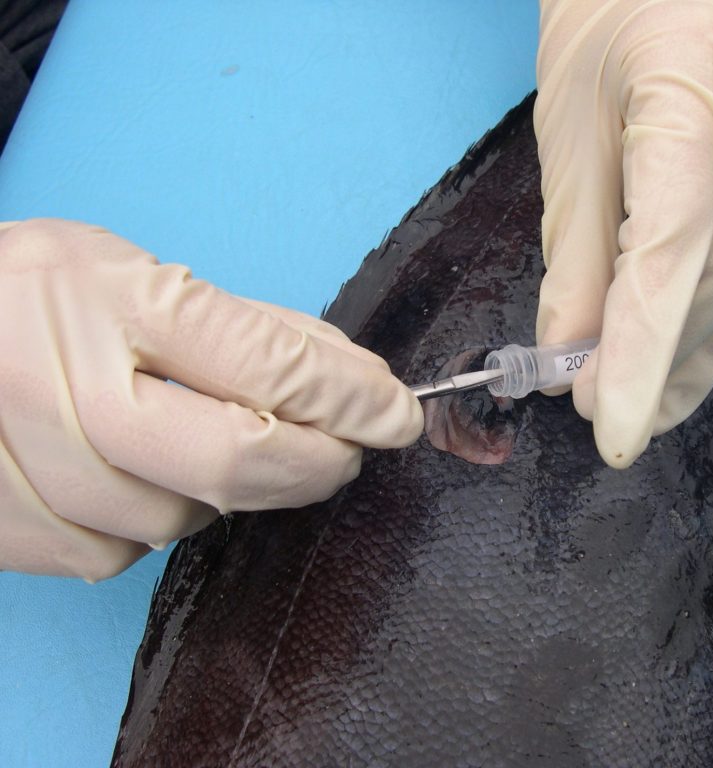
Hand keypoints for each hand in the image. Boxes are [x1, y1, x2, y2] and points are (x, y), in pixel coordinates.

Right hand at [0, 219, 422, 580]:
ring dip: (229, 490)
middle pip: (233, 461)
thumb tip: (354, 382)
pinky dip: (156, 517)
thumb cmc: (37, 296)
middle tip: (348, 451)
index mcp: (115, 299)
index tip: (398, 415)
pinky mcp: (6, 525)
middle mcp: (66, 383)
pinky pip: (119, 553)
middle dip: (317, 465)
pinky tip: (142, 474)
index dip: (351, 399)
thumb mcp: (138, 273)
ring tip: (214, 443)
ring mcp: (28, 462)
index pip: (267, 363)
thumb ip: (249, 330)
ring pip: (181, 517)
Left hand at [534, 0, 712, 466]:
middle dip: (659, 358)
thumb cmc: (602, 47)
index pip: (674, 240)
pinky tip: (687, 361)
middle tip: (604, 412)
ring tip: (643, 402)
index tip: (612, 427)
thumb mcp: (567, 146)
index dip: (642, 348)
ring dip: (692, 349)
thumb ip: (576, 258)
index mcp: (689, 79)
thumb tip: (568, 358)